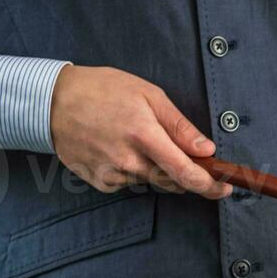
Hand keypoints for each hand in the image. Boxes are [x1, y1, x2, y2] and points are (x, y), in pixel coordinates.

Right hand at [50, 66, 231, 198]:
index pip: (185, 172)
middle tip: (177, 151)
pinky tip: (118, 148)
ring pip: (151, 181)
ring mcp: (112, 174)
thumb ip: (180, 126)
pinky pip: (130, 182)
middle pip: (173, 181)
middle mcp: (128, 161)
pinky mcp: (100, 182)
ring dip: (155, 167)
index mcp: (144, 136)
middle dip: (184, 173)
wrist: (51, 101)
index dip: (210, 184)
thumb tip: (207, 150)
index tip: (225, 186)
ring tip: (134, 137)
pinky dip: (133, 170)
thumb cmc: (102, 90)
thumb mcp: (148, 95)